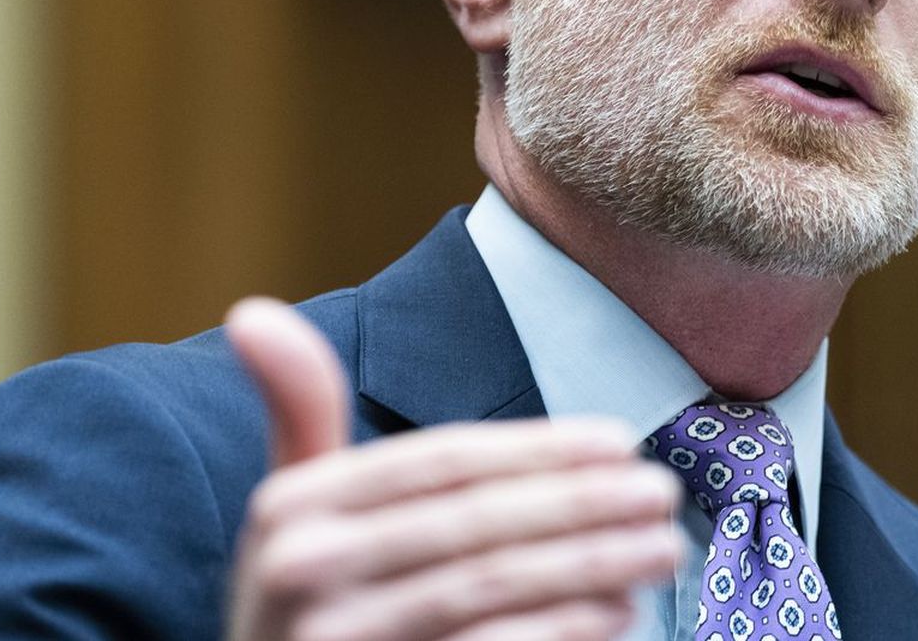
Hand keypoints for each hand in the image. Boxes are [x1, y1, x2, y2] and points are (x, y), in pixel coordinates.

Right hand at [223, 297, 681, 640]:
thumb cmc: (301, 595)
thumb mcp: (289, 508)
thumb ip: (297, 411)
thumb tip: (253, 309)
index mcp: (291, 507)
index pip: (439, 465)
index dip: (536, 450)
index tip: (620, 441)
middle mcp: (302, 575)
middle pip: (473, 525)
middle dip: (583, 505)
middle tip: (664, 493)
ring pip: (490, 591)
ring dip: (591, 567)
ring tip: (663, 549)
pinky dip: (560, 634)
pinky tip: (616, 615)